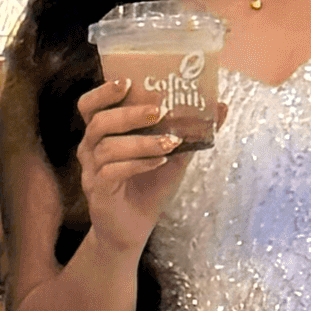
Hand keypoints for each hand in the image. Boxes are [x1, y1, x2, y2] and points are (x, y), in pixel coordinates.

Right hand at [70, 72, 204, 260]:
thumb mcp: (173, 155)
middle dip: (129, 113)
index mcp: (103, 133)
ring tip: (170, 141)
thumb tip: (221, 106)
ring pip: (108, 147)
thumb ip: (190, 131)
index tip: (127, 81)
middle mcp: (91, 148)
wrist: (134, 229)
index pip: (90, 105)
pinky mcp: (97, 191)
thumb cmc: (149, 186)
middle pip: (99, 121)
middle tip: (159, 110)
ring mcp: (91, 170)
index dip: (103, 91)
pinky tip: (159, 162)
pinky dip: (138, 164)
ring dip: (142, 142)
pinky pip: (112, 172)